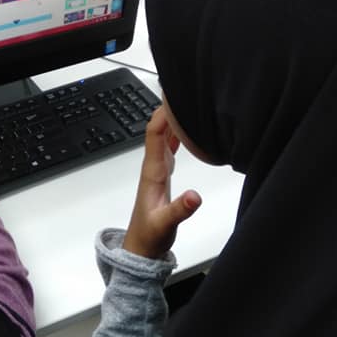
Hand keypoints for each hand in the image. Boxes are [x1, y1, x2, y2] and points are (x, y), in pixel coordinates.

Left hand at [123, 106, 201, 259]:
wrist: (141, 248)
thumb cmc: (150, 235)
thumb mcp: (165, 225)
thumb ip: (180, 211)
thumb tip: (194, 196)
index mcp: (152, 172)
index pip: (155, 134)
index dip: (163, 114)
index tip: (175, 97)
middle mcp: (153, 166)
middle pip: (158, 128)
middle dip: (169, 108)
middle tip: (183, 87)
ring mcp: (158, 169)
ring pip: (164, 135)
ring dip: (172, 118)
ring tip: (185, 99)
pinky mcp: (163, 174)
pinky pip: (169, 146)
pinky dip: (177, 132)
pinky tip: (186, 126)